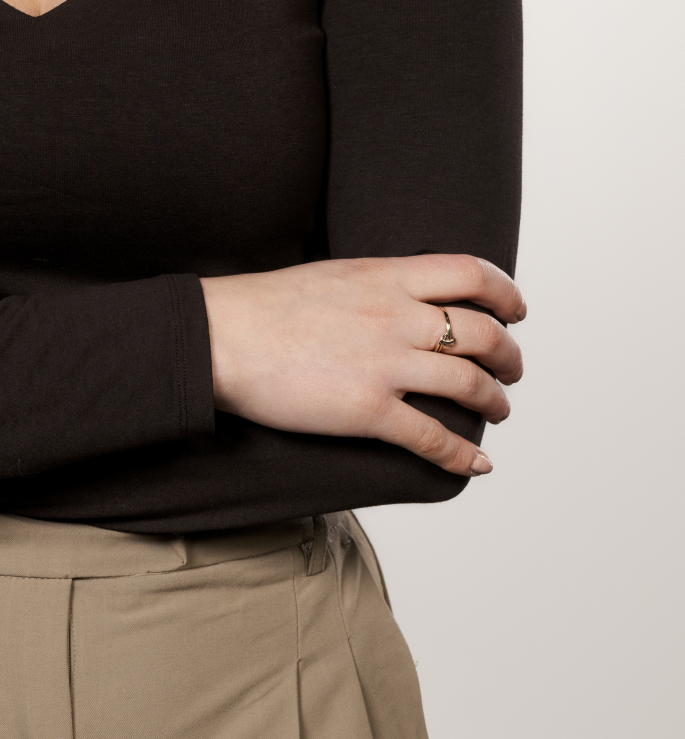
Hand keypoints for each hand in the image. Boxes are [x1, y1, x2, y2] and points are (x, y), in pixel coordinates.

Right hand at [199, 254, 524, 476]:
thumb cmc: (266, 305)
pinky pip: (433, 438)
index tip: (516, 310)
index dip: (505, 292)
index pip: (470, 273)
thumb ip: (379, 283)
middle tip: (511, 369)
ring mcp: (385, 364)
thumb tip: (406, 295)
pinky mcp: (368, 411)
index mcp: (387, 276)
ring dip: (495, 402)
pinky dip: (463, 456)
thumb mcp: (335, 273)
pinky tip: (475, 464)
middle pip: (482, 333)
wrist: (222, 336)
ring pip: (470, 385)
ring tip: (498, 409)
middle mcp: (396, 316)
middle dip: (509, 355)